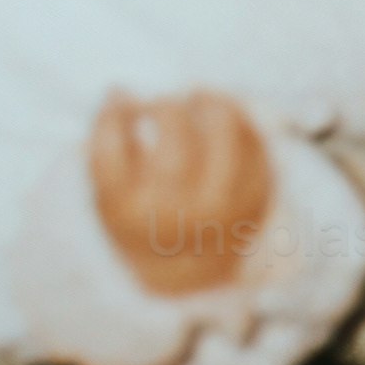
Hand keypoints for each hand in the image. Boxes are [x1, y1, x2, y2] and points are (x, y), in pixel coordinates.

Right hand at [90, 90, 272, 297]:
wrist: (190, 273)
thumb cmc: (144, 216)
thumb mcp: (112, 194)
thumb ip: (108, 144)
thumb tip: (119, 91)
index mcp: (128, 213)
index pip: (110, 148)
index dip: (113, 111)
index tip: (119, 95)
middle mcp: (173, 213)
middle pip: (171, 131)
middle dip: (165, 106)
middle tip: (161, 103)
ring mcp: (220, 206)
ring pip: (222, 125)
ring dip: (209, 100)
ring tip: (198, 97)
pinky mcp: (256, 196)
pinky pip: (252, 136)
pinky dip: (237, 118)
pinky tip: (221, 119)